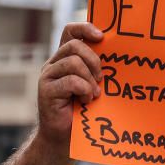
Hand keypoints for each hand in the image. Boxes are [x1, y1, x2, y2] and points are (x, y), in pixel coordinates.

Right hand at [36, 22, 102, 145]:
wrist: (65, 136)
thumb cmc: (83, 109)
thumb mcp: (92, 82)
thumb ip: (97, 67)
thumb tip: (119, 54)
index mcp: (65, 58)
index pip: (70, 31)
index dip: (85, 28)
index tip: (102, 36)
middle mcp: (54, 63)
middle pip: (75, 45)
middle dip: (93, 60)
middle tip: (101, 77)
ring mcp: (47, 76)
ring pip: (73, 62)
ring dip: (89, 78)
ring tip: (94, 93)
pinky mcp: (46, 90)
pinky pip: (71, 81)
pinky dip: (84, 89)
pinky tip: (87, 99)